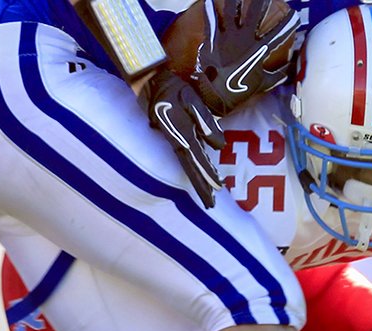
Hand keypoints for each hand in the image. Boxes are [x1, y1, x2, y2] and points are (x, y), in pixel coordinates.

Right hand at [147, 68, 223, 207]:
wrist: (151, 83)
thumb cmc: (172, 89)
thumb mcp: (191, 99)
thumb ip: (205, 121)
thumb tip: (220, 145)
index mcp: (183, 136)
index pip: (198, 161)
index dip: (207, 176)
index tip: (217, 190)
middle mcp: (178, 143)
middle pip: (191, 170)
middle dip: (201, 188)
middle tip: (211, 205)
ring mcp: (175, 141)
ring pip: (189, 166)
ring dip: (199, 181)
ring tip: (209, 196)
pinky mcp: (175, 138)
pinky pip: (187, 158)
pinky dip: (195, 168)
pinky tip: (202, 174)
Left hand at [191, 0, 299, 115]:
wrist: (216, 94)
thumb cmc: (241, 90)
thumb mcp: (263, 83)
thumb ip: (278, 75)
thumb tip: (290, 71)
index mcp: (259, 49)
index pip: (279, 33)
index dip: (288, 23)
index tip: (294, 15)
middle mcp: (245, 38)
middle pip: (255, 12)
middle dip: (261, 0)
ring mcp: (228, 37)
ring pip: (232, 10)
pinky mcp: (213, 39)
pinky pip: (212, 20)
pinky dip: (210, 9)